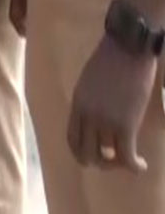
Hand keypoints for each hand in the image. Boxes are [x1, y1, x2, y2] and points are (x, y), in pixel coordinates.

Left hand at [68, 36, 157, 170]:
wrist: (128, 47)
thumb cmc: (113, 58)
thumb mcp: (91, 81)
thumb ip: (90, 100)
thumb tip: (98, 115)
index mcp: (77, 104)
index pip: (72, 138)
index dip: (82, 152)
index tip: (94, 156)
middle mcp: (87, 116)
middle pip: (85, 152)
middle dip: (99, 163)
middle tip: (113, 162)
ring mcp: (104, 121)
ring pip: (106, 158)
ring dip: (118, 165)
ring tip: (130, 163)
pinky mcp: (125, 124)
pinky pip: (126, 155)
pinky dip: (134, 165)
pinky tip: (141, 166)